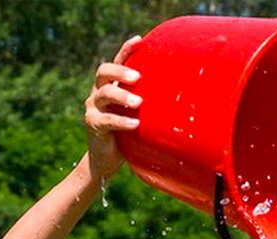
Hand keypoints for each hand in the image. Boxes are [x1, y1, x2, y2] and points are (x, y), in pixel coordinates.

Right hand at [85, 36, 142, 176]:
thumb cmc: (127, 135)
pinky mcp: (93, 124)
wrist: (105, 159)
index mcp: (110, 85)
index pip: (116, 62)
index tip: (139, 40)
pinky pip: (106, 120)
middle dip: (121, 71)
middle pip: (104, 72)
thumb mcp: (139, 115)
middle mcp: (98, 93)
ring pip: (104, 94)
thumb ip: (149, 104)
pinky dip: (122, 121)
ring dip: (122, 95)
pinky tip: (135, 123)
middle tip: (138, 77)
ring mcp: (93, 108)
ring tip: (138, 103)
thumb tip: (183, 96)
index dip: (125, 50)